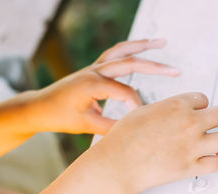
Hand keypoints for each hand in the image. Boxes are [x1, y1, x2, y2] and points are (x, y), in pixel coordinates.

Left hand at [28, 39, 179, 133]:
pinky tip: (141, 48)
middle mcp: (95, 70)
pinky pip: (115, 53)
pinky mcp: (95, 68)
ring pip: (123, 51)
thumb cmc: (60, 117)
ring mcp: (94, 66)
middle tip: (176, 71)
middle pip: (130, 63)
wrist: (40, 107)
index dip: (137, 105)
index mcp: (92, 84)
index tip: (144, 119)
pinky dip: (129, 49)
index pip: (125, 92)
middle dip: (155, 67)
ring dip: (142, 46)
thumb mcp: (86, 125)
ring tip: (161, 42)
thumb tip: (135, 128)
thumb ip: (112, 127)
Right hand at [88, 92, 217, 192]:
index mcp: (177, 104)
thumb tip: (180, 111)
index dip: (202, 105)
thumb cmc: (125, 135)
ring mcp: (193, 146)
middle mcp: (190, 123)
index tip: (198, 111)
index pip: (203, 99)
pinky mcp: (191, 167)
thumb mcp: (144, 110)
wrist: (118, 163)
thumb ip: (168, 109)